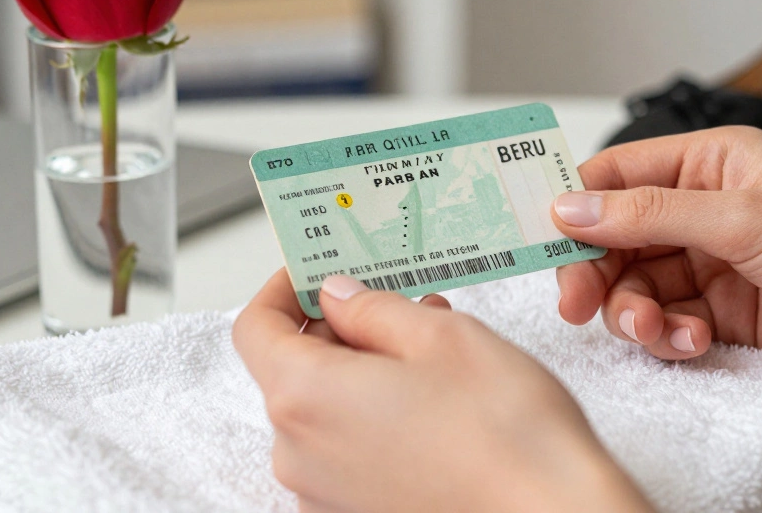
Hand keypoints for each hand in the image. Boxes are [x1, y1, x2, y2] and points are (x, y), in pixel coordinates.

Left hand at [233, 270, 653, 512]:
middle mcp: (298, 456)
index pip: (255, 329)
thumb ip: (372, 309)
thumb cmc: (506, 434)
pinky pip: (346, 456)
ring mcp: (324, 497)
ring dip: (362, 374)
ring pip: (323, 414)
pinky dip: (374, 421)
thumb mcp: (440, 336)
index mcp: (304, 397)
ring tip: (431, 353)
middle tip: (395, 303)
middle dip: (337, 330)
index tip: (316, 271)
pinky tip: (432, 405)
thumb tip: (338, 297)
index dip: (283, 290)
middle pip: (290, 372)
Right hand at [552, 126, 761, 389]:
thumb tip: (570, 208)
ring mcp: (715, 264)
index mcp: (708, 161)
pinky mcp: (728, 315)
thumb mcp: (743, 217)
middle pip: (614, 238)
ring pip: (636, 287)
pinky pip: (668, 324)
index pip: (614, 176)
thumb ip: (649, 214)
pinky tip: (693, 344)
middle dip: (595, 272)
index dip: (571, 207)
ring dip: (634, 312)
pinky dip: (668, 338)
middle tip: (579, 304)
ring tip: (656, 331)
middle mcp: (705, 210)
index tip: (537, 242)